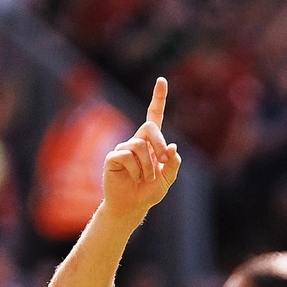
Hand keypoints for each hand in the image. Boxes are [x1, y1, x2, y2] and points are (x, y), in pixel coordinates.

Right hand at [102, 77, 180, 220]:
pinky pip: (127, 156)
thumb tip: (172, 148)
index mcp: (151, 144)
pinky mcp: (113, 158)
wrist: (131, 207)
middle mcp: (137, 142)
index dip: (158, 99)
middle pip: (149, 128)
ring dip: (148, 166)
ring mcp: (124, 149)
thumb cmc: (148, 193)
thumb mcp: (166, 180)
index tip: (161, 80)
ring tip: (144, 178)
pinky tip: (133, 178)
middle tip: (163, 160)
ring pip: (139, 146)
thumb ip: (173, 165)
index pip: (154, 116)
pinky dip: (135, 170)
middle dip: (159, 144)